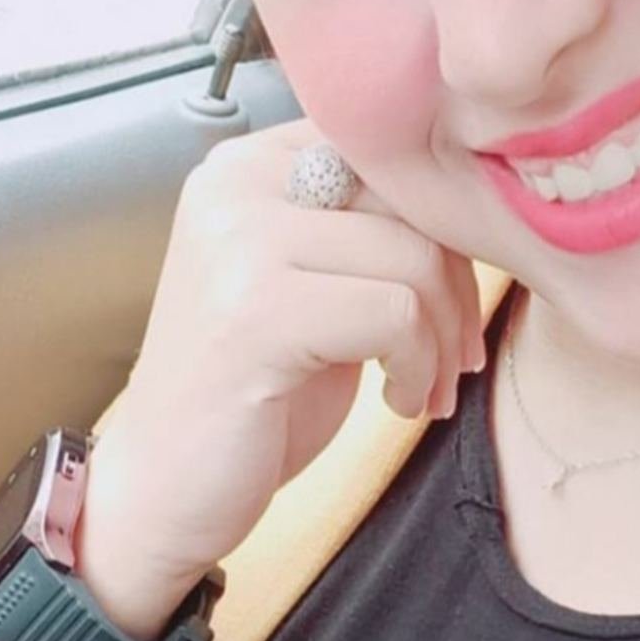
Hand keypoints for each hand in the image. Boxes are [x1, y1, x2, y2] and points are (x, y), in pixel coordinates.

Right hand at [75, 117, 484, 635]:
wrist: (164, 488)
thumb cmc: (254, 388)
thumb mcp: (313, 282)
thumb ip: (367, 226)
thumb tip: (474, 199)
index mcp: (249, 164)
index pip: (390, 152)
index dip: (443, 223)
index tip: (450, 295)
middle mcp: (235, 183)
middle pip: (410, 200)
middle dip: (458, 285)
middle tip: (454, 357)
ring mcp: (239, 242)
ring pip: (415, 259)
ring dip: (444, 338)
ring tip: (424, 386)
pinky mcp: (255, 311)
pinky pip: (395, 314)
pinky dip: (418, 367)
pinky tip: (397, 401)